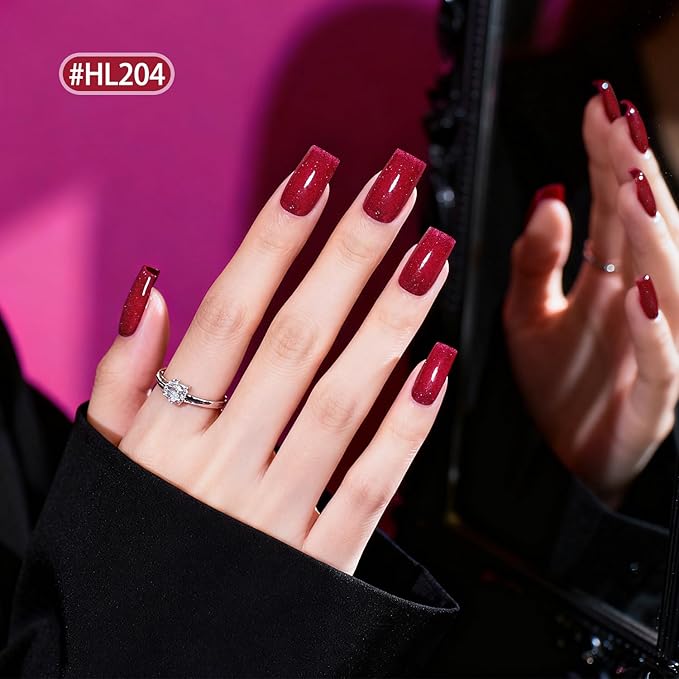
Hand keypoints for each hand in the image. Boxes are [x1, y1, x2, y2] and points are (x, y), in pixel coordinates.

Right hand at [86, 146, 456, 574]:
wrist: (156, 672)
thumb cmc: (133, 553)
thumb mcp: (105, 469)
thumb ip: (121, 383)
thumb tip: (149, 292)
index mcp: (166, 437)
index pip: (229, 316)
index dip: (274, 239)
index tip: (316, 174)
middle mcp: (221, 466)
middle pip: (297, 340)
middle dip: (349, 255)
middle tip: (396, 184)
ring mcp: (276, 514)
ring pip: (343, 400)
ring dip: (390, 321)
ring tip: (431, 251)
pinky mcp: (323, 563)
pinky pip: (372, 487)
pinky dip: (406, 426)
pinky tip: (438, 366)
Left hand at [504, 83, 678, 503]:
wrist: (555, 460)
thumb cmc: (551, 387)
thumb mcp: (526, 315)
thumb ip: (536, 260)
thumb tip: (547, 196)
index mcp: (608, 279)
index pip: (614, 206)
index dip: (608, 157)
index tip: (597, 106)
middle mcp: (637, 303)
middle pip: (646, 232)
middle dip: (636, 177)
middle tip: (620, 124)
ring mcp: (652, 349)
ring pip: (668, 285)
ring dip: (655, 239)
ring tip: (637, 188)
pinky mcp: (651, 400)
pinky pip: (663, 363)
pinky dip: (655, 330)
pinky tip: (638, 292)